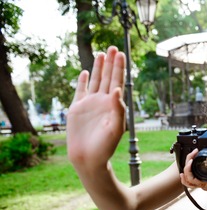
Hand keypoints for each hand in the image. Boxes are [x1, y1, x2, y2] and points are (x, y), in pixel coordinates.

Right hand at [67, 46, 125, 168]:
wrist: (88, 158)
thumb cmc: (105, 146)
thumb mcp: (116, 127)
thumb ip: (118, 109)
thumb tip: (118, 89)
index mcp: (114, 105)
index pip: (117, 82)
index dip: (119, 68)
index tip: (121, 54)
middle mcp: (102, 102)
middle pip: (107, 78)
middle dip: (110, 63)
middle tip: (113, 47)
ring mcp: (90, 104)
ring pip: (95, 81)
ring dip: (98, 68)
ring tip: (101, 54)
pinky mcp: (77, 109)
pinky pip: (80, 91)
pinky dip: (83, 81)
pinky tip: (85, 72)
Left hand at [180, 149, 206, 199]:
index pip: (192, 179)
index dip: (188, 169)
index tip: (192, 159)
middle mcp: (205, 185)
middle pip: (187, 179)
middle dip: (186, 166)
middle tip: (192, 155)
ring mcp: (206, 185)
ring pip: (189, 180)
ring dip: (186, 170)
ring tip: (189, 158)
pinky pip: (194, 180)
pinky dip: (190, 173)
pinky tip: (190, 167)